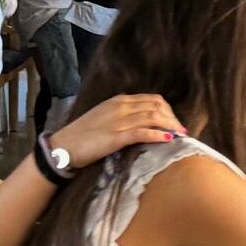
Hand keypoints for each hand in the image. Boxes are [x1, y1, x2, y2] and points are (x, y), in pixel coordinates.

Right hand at [49, 95, 184, 165]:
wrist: (63, 146)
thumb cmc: (82, 136)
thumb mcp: (104, 118)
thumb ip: (122, 117)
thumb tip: (142, 124)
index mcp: (118, 101)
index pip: (152, 99)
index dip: (168, 110)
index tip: (175, 122)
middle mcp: (121, 107)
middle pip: (157, 106)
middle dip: (173, 118)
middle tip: (181, 131)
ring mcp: (119, 121)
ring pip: (153, 117)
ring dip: (171, 126)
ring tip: (180, 136)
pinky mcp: (116, 136)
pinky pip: (143, 132)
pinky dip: (159, 135)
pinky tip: (169, 139)